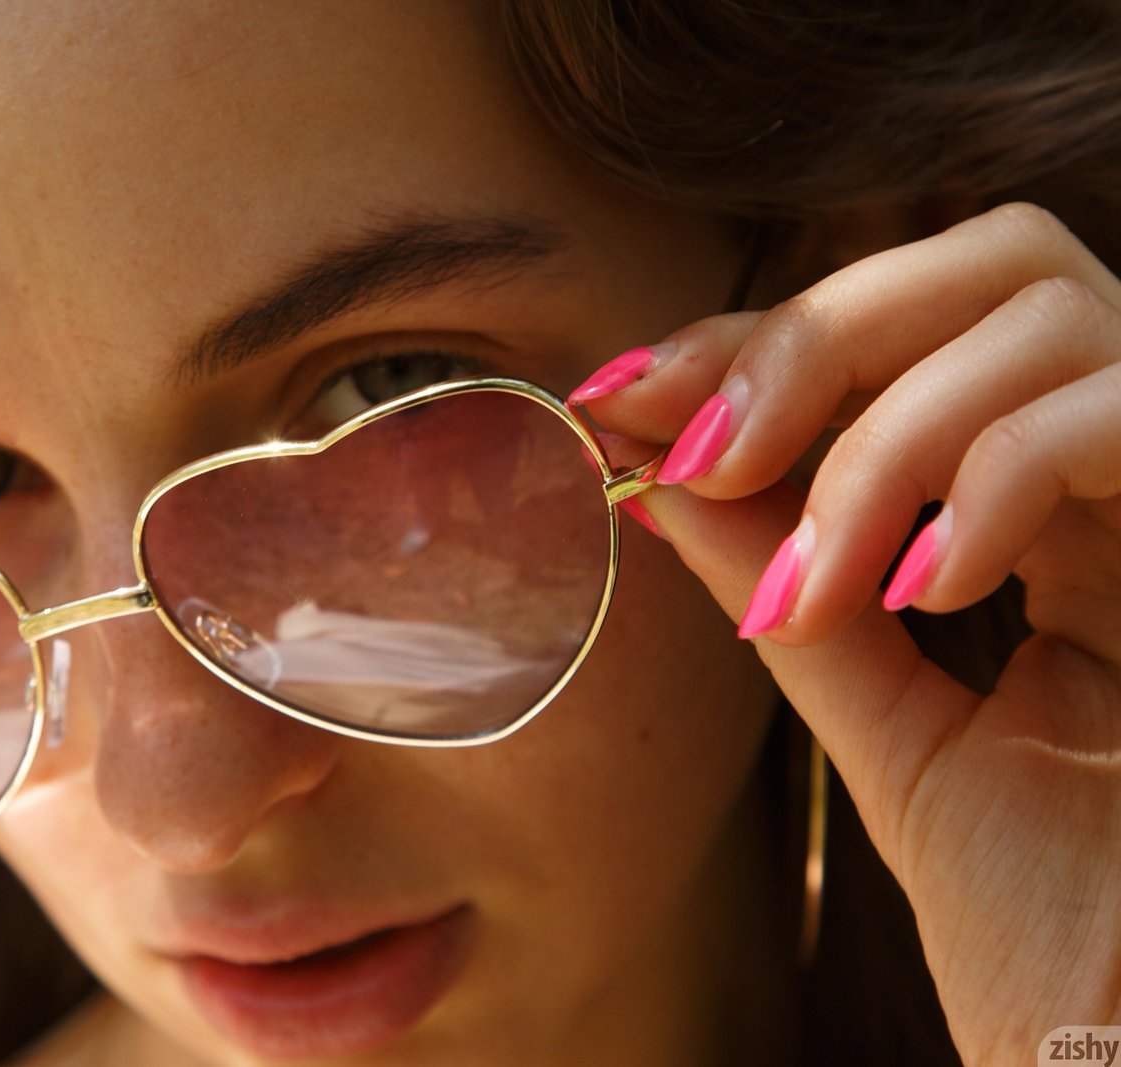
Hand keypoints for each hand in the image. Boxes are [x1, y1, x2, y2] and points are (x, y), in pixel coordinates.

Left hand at [577, 202, 1120, 1064]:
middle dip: (815, 337)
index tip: (620, 390)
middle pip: (992, 260)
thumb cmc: (1051, 916)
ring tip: (827, 581)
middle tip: (696, 451)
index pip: (908, 338)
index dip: (761, 339)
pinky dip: (1002, 477)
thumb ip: (789, 589)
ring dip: (890, 436)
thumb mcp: (887, 723)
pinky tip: (927, 590)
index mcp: (1058, 507)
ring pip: (1051, 312)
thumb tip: (663, 472)